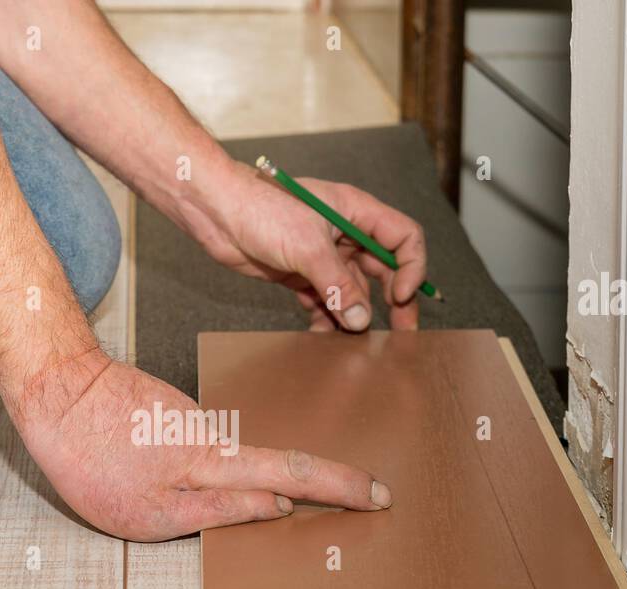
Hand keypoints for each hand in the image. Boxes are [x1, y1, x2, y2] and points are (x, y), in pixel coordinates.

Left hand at [13, 350, 391, 540]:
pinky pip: (222, 452)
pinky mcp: (179, 423)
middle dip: (332, 481)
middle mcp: (214, 441)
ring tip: (319, 494)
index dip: (339, 487)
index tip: (378, 496)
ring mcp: (198, 429)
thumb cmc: (89, 456)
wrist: (56, 392)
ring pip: (250, 460)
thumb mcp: (148, 510)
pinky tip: (230, 478)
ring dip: (283, 478)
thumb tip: (278, 506)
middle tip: (372, 495)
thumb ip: (218, 512)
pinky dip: (238, 469)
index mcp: (212, 463)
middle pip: (286, 463)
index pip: (293, 475)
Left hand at [186, 159, 427, 330]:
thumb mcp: (308, 247)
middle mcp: (345, 233)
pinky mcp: (302, 274)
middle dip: (393, 301)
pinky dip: (327, 318)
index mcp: (356, 212)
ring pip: (353, 291)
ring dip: (354, 315)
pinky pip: (325, 301)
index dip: (410, 268)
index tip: (399, 296)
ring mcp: (323, 255)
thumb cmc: (261, 209)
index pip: (403, 238)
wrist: (217, 214)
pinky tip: (321, 334)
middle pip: (384, 270)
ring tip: (352, 341)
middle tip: (401, 333)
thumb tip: (361, 319)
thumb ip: (338, 285)